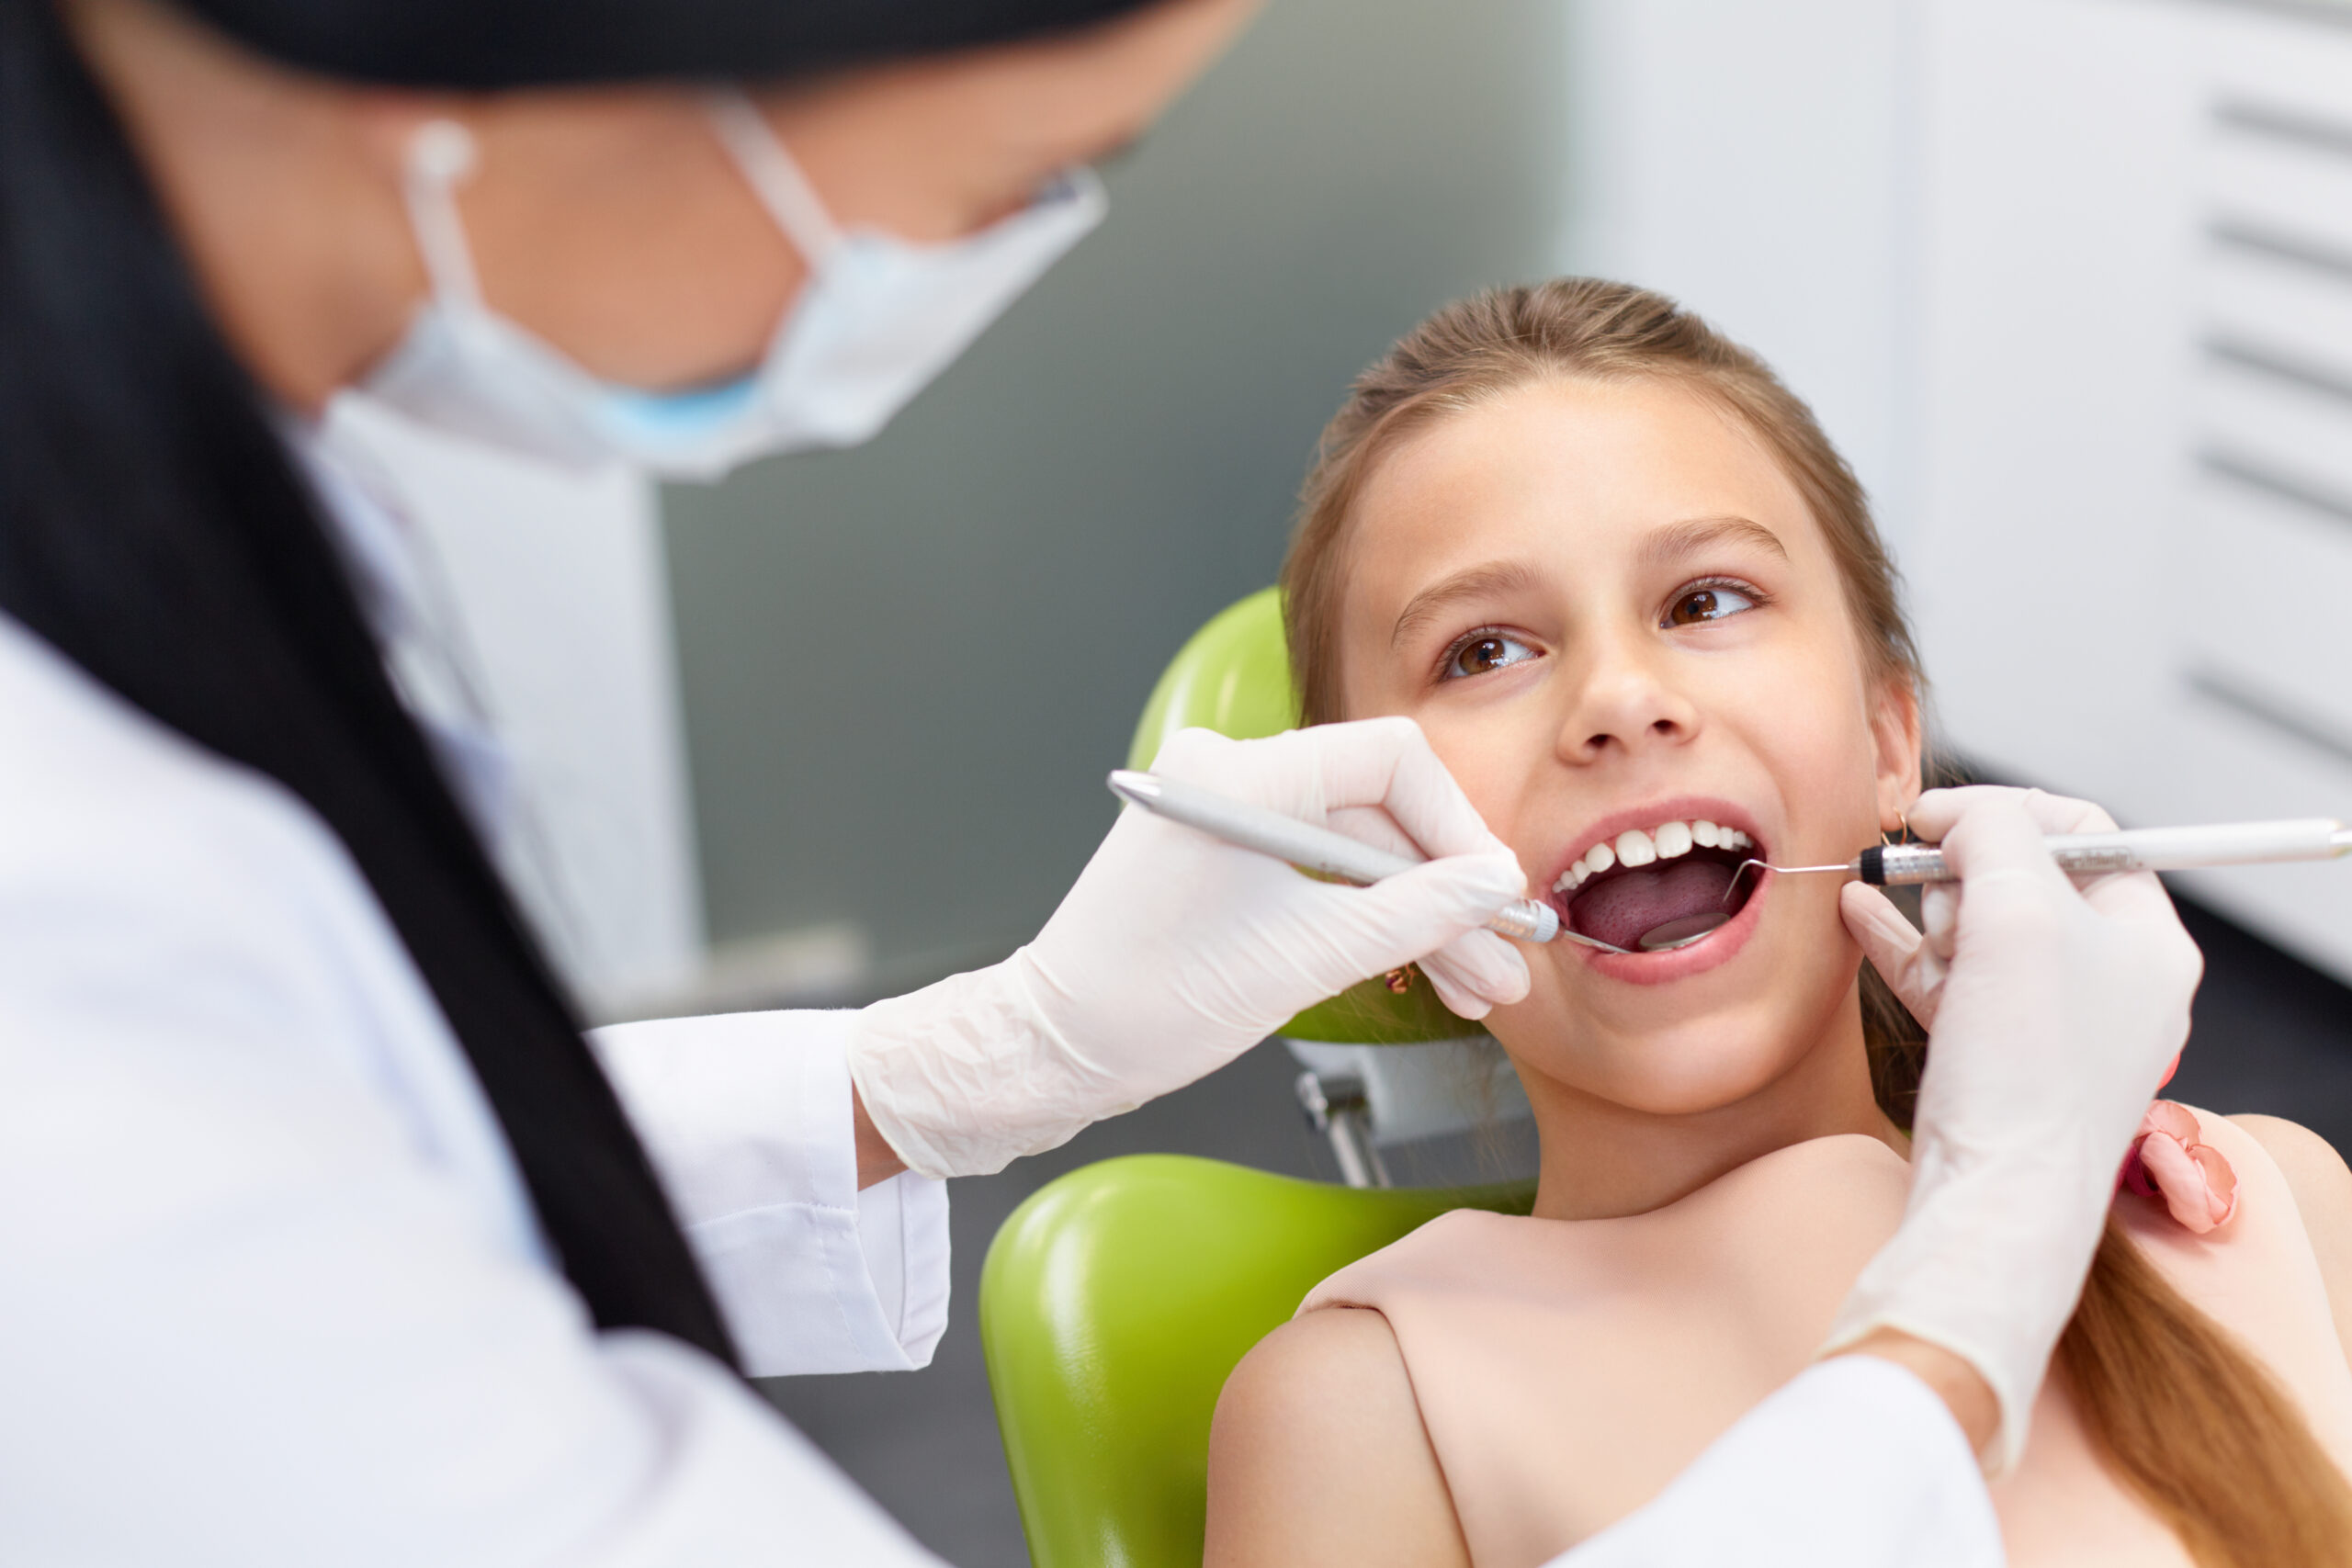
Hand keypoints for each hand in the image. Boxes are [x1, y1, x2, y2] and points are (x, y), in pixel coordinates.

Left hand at [848, 719, 1530, 1176]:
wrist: (1053, 1049)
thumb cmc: (1149, 1003)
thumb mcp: (1306, 959)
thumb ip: (1413, 914)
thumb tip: (1493, 887)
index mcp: (1241, 773)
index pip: (1391, 760)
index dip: (1458, 827)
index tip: (1496, 892)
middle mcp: (1229, 773)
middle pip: (1377, 811)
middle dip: (1444, 891)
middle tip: (1502, 956)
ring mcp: (1224, 814)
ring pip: (1354, 850)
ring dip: (1416, 917)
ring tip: (1476, 985)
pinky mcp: (1221, 855)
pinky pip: (1316, 871)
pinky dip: (1366, 919)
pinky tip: (1422, 967)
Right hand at [1824, 786, 2202, 1472]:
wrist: (1996, 1200)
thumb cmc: (2029, 1067)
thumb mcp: (2020, 915)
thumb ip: (1994, 837)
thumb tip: (1959, 816)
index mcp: (2147, 942)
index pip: (2087, 834)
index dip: (2010, 809)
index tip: (1939, 813)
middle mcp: (2108, 980)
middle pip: (2027, 879)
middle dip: (1963, 866)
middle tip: (1914, 866)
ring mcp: (2049, 1023)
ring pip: (1980, 929)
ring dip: (1928, 906)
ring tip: (1880, 892)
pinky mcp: (1994, 1059)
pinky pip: (1947, 979)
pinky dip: (1903, 943)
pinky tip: (1858, 911)